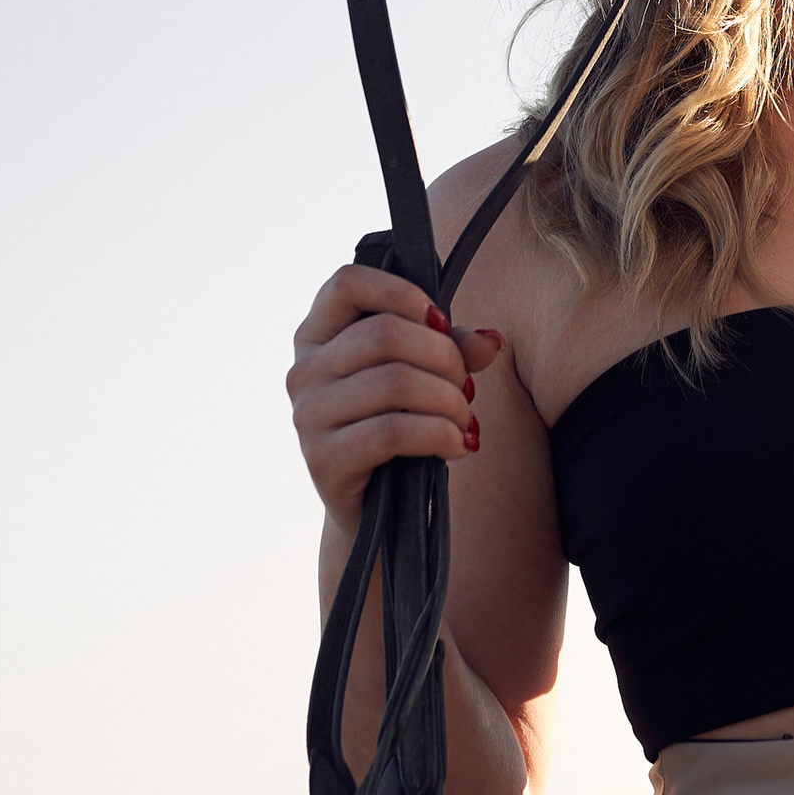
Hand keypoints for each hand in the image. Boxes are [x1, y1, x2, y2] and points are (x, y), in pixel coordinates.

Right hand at [287, 263, 505, 529]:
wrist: (374, 512)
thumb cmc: (396, 427)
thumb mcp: (422, 376)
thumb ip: (452, 348)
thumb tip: (491, 340)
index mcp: (316, 335)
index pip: (348, 282)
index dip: (402, 293)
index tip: (441, 323)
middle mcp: (303, 370)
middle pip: (385, 333)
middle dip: (444, 358)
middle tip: (468, 387)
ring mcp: (307, 416)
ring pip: (395, 383)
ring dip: (449, 401)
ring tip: (466, 420)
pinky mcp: (322, 460)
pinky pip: (392, 432)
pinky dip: (440, 435)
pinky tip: (459, 445)